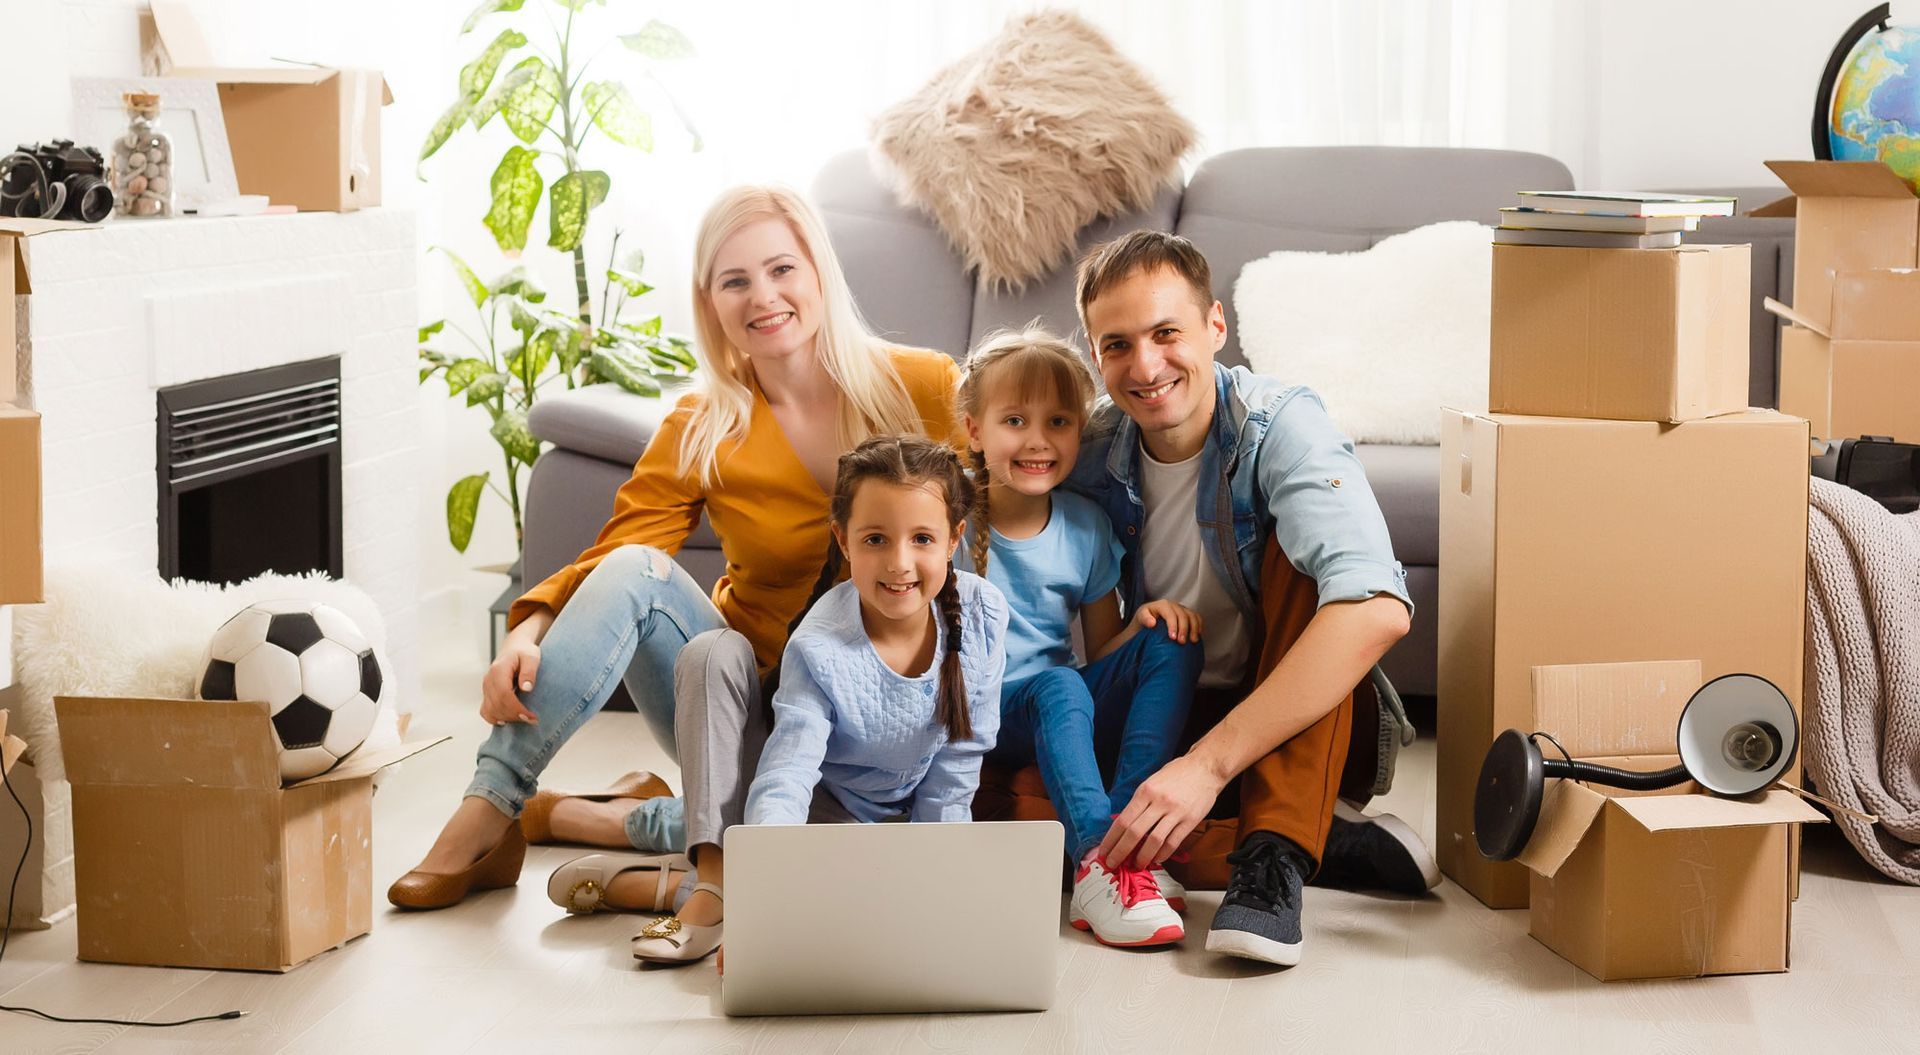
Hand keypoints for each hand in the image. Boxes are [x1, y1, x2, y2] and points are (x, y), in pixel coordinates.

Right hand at [480, 633, 540, 726]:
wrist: (515, 648)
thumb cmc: (524, 652)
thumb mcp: (531, 657)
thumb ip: (529, 671)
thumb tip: (526, 687)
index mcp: (498, 670)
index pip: (503, 694)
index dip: (516, 708)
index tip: (530, 716)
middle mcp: (488, 680)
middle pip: (497, 705)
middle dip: (514, 716)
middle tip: (532, 720)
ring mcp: (486, 688)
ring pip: (490, 711)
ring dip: (507, 719)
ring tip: (524, 719)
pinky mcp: (487, 694)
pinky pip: (486, 711)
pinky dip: (495, 718)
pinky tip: (507, 720)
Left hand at [1098, 754, 1225, 868]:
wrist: (1205, 767)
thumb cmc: (1177, 773)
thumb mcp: (1152, 781)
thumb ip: (1140, 801)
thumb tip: (1125, 824)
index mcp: (1145, 791)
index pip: (1123, 820)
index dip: (1111, 840)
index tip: (1104, 852)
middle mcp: (1158, 802)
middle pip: (1134, 833)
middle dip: (1121, 852)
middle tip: (1113, 864)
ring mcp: (1175, 812)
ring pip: (1154, 841)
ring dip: (1142, 857)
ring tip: (1136, 865)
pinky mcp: (1190, 820)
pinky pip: (1173, 842)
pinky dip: (1163, 854)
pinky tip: (1156, 858)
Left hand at [1133, 599, 1202, 643]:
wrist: (1146, 623)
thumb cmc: (1143, 621)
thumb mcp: (1140, 618)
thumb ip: (1144, 618)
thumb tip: (1152, 623)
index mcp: (1162, 605)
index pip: (1170, 614)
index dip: (1173, 625)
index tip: (1173, 638)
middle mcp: (1173, 605)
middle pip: (1183, 615)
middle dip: (1184, 629)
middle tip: (1182, 642)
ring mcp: (1181, 609)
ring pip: (1192, 616)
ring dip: (1194, 628)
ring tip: (1192, 640)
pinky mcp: (1186, 614)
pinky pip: (1196, 617)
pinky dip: (1199, 625)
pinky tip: (1198, 635)